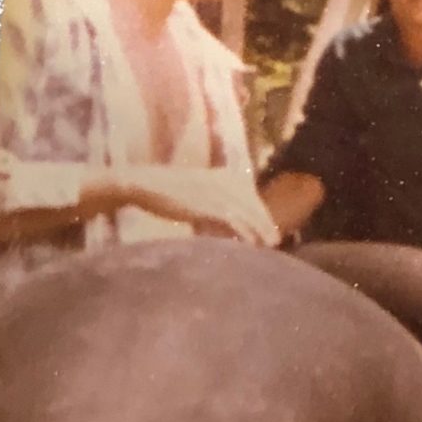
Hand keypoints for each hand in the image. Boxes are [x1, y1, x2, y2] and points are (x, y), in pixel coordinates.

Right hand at [122, 167, 278, 246]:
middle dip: (265, 224)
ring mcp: (219, 193)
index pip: (250, 197)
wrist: (145, 184)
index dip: (261, 214)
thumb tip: (226, 222)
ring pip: (249, 214)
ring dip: (261, 231)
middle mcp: (226, 181)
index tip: (270, 229)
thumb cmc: (167, 190)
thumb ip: (213, 202)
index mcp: (225, 176)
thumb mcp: (197, 190)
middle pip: (253, 206)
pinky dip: (246, 233)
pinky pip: (235, 221)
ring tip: (269, 245)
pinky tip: (253, 243)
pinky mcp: (210, 205)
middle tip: (276, 240)